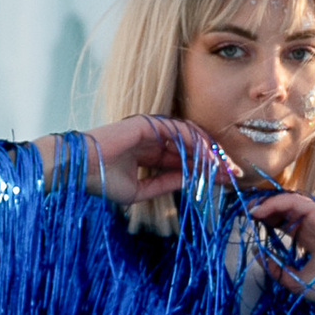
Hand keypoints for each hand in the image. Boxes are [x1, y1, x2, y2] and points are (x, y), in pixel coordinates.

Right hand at [39, 116, 237, 207]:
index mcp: (149, 154)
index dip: (205, 171)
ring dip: (210, 153)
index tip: (225, 182)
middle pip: (192, 148)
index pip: (184, 161)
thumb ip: (166, 184)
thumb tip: (191, 182)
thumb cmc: (100, 181)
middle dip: (215, 161)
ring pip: (190, 138)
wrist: (78, 169)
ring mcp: (152, 130)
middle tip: (235, 174)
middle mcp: (153, 140)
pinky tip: (210, 158)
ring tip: (226, 168)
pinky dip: (197, 143)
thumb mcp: (140, 190)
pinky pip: (180, 132)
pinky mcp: (150, 124)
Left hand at [246, 185, 314, 314]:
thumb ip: (276, 268)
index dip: (267, 219)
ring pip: (291, 202)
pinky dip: (279, 203)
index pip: (286, 222)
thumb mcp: (295, 279)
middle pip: (287, 209)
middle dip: (265, 208)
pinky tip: (263, 210)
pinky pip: (298, 202)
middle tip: (245, 212)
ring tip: (251, 209)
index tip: (249, 221)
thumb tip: (257, 253)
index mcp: (312, 238)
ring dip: (269, 203)